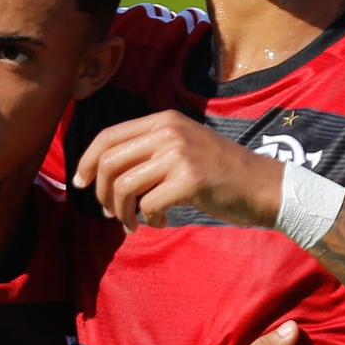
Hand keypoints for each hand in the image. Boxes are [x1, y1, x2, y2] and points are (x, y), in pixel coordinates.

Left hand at [72, 110, 283, 231]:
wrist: (264, 186)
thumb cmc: (220, 174)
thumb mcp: (183, 148)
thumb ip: (148, 151)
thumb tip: (102, 175)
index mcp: (163, 120)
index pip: (108, 136)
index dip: (87, 162)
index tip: (81, 184)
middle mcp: (169, 131)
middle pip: (110, 163)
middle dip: (103, 194)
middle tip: (113, 214)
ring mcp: (180, 154)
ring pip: (125, 186)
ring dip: (123, 213)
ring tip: (134, 224)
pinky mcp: (190, 180)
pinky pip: (148, 205)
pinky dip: (149, 220)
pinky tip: (163, 222)